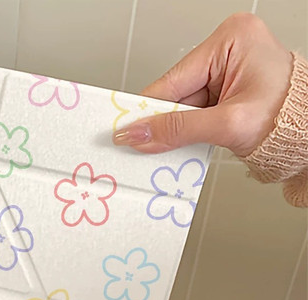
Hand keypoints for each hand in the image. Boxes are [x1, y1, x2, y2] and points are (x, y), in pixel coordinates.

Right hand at [113, 13, 292, 156]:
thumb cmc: (289, 118)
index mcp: (231, 40)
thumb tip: (136, 134)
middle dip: (164, 123)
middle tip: (144, 147)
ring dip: (176, 131)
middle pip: (175, 94)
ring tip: (175, 148)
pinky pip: (192, 114)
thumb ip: (177, 130)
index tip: (122, 131)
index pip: (173, 80)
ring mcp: (226, 71)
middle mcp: (227, 50)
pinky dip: (186, 133)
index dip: (147, 110)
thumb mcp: (227, 124)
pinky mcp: (224, 91)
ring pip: (181, 108)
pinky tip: (184, 144)